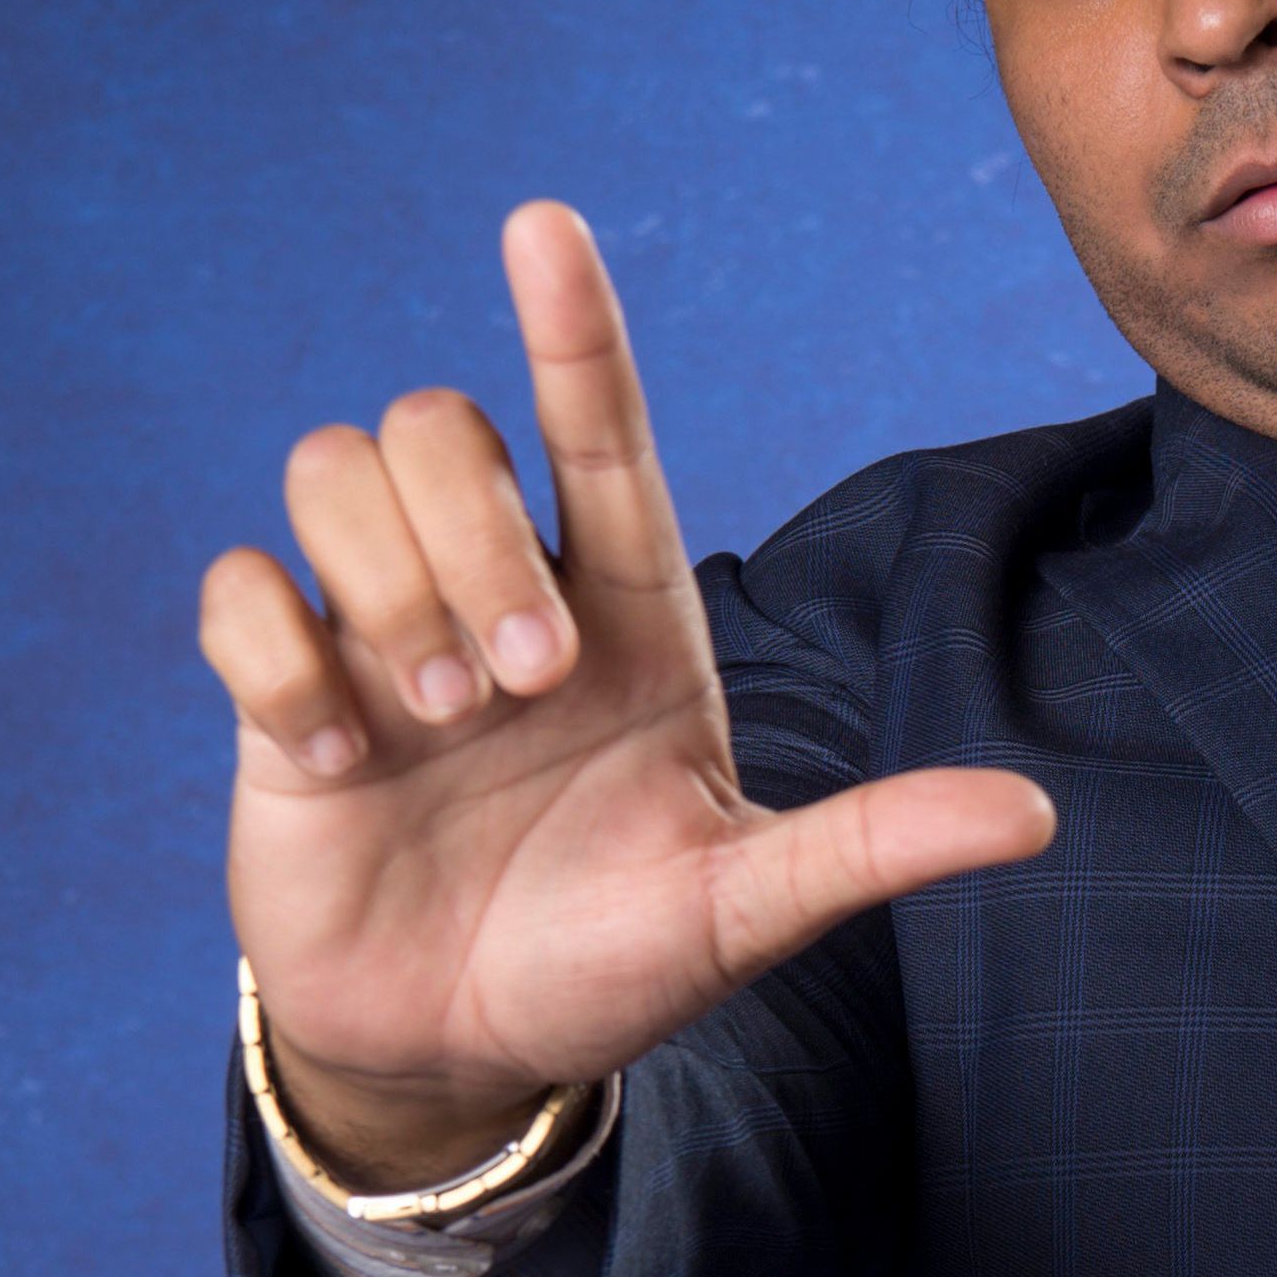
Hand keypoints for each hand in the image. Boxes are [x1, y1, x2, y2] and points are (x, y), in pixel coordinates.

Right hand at [200, 205, 1054, 1187]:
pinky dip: (277, 658)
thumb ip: (877, 844)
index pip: (597, 430)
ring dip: (386, 587)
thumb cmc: (615, 959)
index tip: (545, 226)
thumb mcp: (751, 907)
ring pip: (335, 471)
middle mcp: (504, 593)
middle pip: (446, 428)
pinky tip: (337, 754)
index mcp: (628, 616)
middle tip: (521, 693)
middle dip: (479, 542)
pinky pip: (237, 589)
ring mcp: (381, 632)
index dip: (574, 328)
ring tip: (436, 718)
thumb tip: (1039, 812)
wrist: (469, 1050)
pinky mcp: (281, 690)